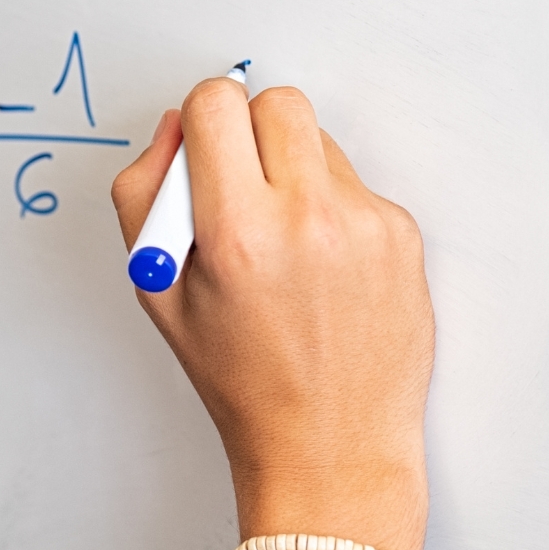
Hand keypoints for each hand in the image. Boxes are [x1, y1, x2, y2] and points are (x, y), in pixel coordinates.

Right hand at [112, 81, 434, 549]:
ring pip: (319, 141)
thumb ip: (145, 195)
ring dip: (294, 169)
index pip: (218, 103)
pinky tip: (324, 269)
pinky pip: (355, 185)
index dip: (202, 116)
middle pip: (277, 103)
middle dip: (251, 130)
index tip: (204, 145)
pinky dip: (333, 209)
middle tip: (242, 183)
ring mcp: (364, 224)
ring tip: (285, 242)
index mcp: (237, 232)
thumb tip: (176, 128)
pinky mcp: (402, 234)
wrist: (331, 446)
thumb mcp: (158, 291)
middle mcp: (307, 218)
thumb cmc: (241, 379)